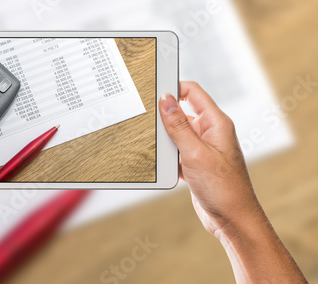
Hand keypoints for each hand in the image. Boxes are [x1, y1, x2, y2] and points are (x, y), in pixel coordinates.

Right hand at [159, 81, 259, 237]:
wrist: (232, 219)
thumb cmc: (223, 188)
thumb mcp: (195, 153)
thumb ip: (178, 125)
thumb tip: (165, 100)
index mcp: (216, 123)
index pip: (193, 92)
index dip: (174, 88)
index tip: (154, 90)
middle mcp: (210, 133)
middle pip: (181, 113)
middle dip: (164, 117)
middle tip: (148, 122)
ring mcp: (202, 149)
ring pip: (176, 134)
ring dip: (164, 140)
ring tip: (154, 147)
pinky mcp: (195, 164)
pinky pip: (176, 152)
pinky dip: (167, 156)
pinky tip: (160, 163)